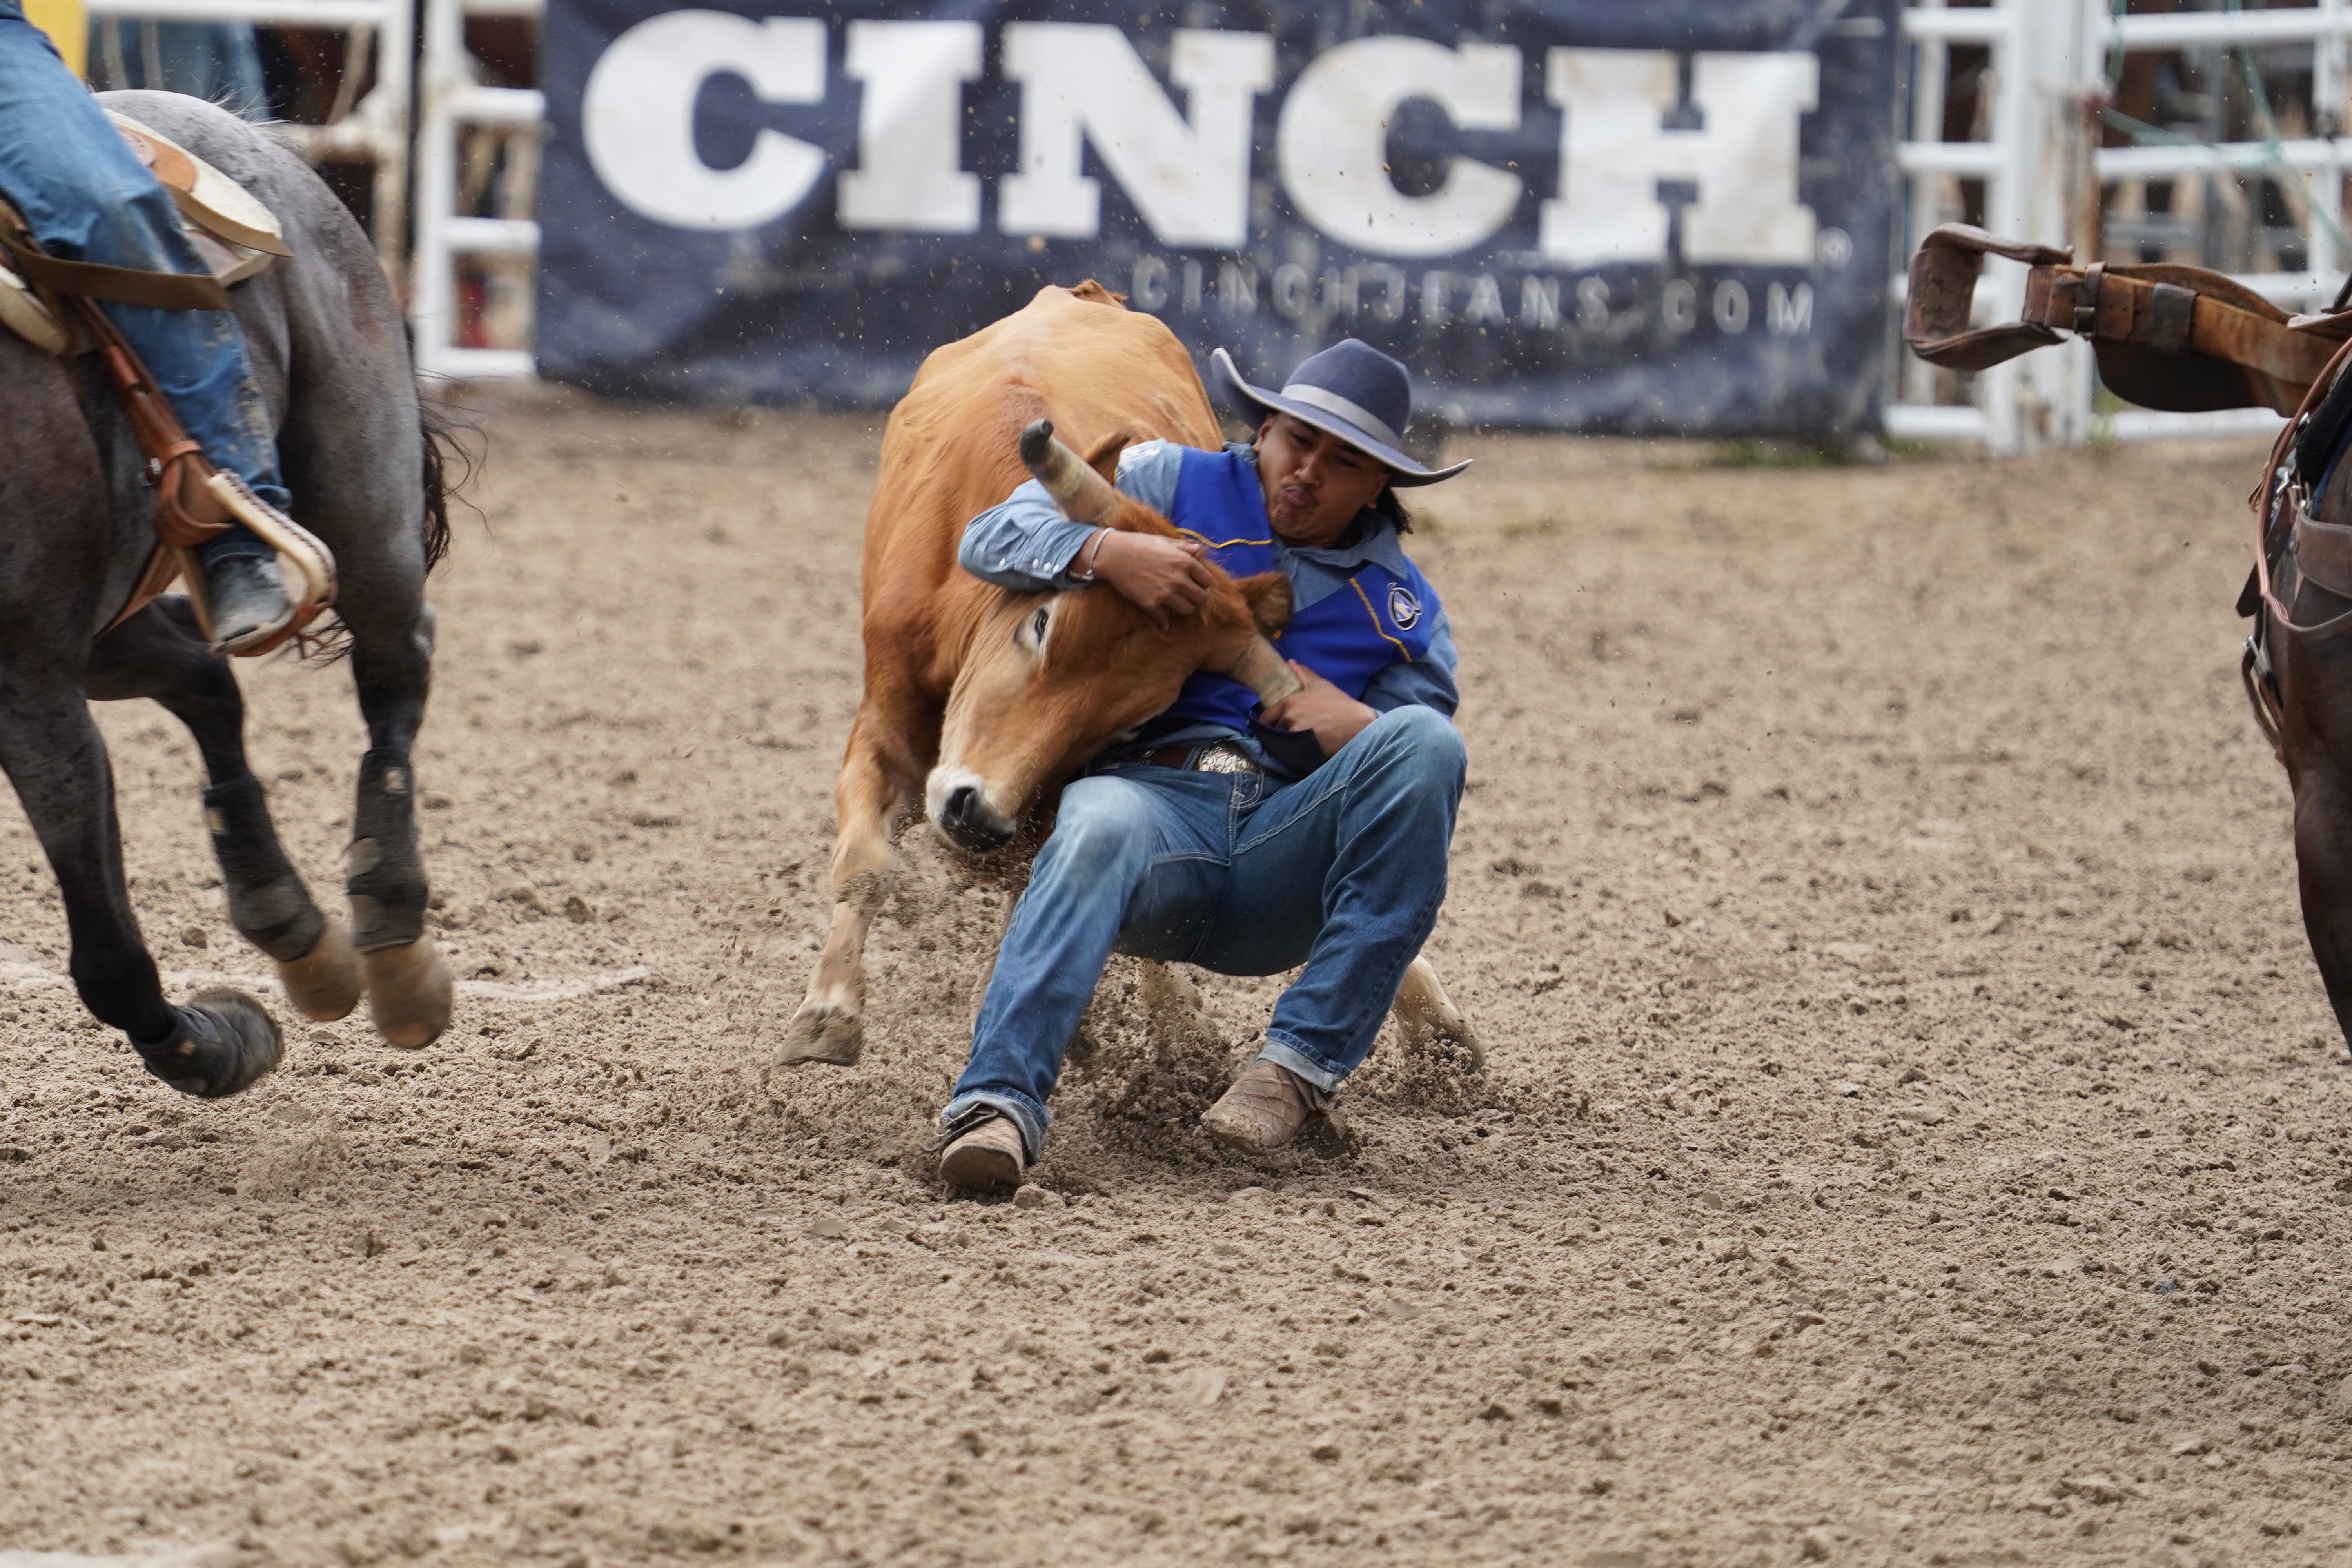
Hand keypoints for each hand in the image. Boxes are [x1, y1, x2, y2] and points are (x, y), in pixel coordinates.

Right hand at [1091, 531, 1211, 626]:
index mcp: (1184, 562)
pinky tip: (1164, 621)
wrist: (1113, 554)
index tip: (1195, 582)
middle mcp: (1178, 579)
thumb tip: (1201, 551)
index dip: (1202, 582)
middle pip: (1200, 598)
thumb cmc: (1139, 544)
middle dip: (1196, 596)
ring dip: (1184, 608)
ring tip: (1177, 603)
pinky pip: (1164, 620)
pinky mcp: (1150, 605)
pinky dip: (1165, 622)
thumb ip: (1185, 547)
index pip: (1207, 580)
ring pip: (1187, 610)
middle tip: (1188, 594)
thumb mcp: (1165, 541)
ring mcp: (1165, 594)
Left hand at [1259, 661, 1377, 756]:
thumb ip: (1303, 673)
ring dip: (1288, 740)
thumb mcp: (1320, 685)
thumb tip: (1291, 662)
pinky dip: (1294, 749)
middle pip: (1274, 729)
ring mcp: (1294, 734)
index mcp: (1289, 702)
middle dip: (1280, 729)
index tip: (1276, 722)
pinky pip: (1290, 750)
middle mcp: (1288, 718)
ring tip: (1299, 738)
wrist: (1356, 725)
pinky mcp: (1302, 748)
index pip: (1267, 717)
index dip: (1270, 720)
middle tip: (1292, 729)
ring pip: (1282, 741)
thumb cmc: (1338, 703)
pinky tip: (1303, 746)